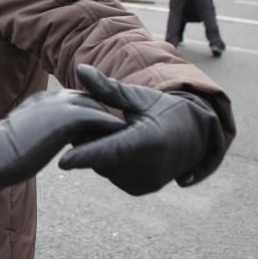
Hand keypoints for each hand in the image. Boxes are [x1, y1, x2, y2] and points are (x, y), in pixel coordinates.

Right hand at [0, 90, 124, 201]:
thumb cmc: (0, 155)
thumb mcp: (21, 138)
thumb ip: (35, 133)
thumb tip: (38, 143)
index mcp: (40, 100)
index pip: (73, 100)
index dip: (89, 111)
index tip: (101, 124)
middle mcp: (51, 97)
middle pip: (88, 98)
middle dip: (106, 110)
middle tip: (124, 125)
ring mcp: (59, 105)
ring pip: (96, 106)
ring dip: (112, 118)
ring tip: (131, 131)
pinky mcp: (67, 118)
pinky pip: (98, 118)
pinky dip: (112, 126)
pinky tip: (125, 137)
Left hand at [58, 64, 226, 195]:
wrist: (194, 135)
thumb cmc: (162, 110)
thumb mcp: (138, 97)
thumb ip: (108, 88)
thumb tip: (81, 69)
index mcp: (150, 140)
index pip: (113, 150)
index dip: (87, 155)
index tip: (63, 162)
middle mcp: (150, 168)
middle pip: (101, 157)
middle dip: (92, 139)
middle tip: (98, 120)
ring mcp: (146, 182)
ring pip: (103, 166)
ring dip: (99, 150)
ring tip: (115, 132)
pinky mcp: (139, 189)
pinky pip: (110, 174)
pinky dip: (108, 161)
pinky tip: (117, 145)